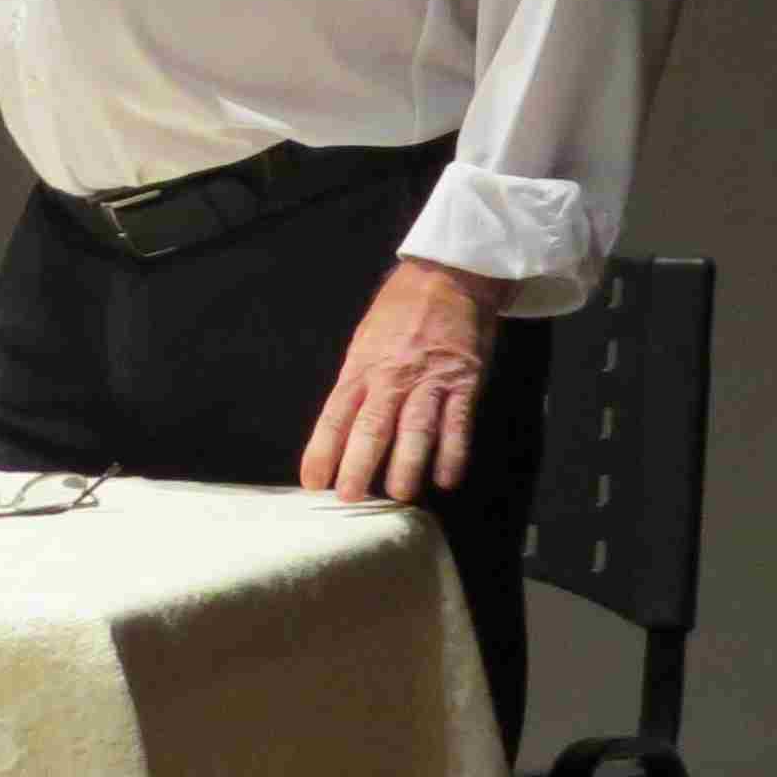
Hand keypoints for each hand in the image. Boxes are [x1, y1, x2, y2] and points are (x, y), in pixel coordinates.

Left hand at [300, 256, 509, 502]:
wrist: (447, 278)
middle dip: (357, 465)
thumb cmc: (400, 312)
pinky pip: (457, 424)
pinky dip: (452, 453)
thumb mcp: (365, 341)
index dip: (322, 450)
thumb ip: (356, 383)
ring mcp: (429, 381)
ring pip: (414, 429)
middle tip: (348, 498)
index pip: (335, 416)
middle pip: (371, 427)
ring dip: (406, 465)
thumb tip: (342, 429)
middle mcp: (392, 377)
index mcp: (361, 368)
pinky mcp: (463, 383)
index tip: (312, 482)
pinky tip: (446, 479)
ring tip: (397, 495)